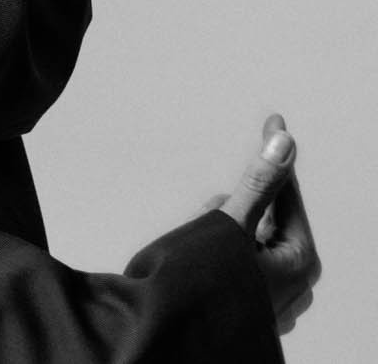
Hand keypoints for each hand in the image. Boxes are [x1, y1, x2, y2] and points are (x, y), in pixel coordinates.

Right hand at [210, 114, 320, 335]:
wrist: (156, 334)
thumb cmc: (195, 284)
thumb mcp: (228, 224)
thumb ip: (258, 183)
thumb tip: (284, 142)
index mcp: (299, 262)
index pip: (288, 195)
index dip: (275, 157)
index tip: (274, 121)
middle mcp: (294, 285)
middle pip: (266, 219)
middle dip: (235, 208)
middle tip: (208, 218)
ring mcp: (271, 301)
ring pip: (248, 241)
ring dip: (223, 231)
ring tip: (197, 245)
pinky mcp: (247, 308)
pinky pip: (238, 262)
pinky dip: (220, 251)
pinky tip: (200, 260)